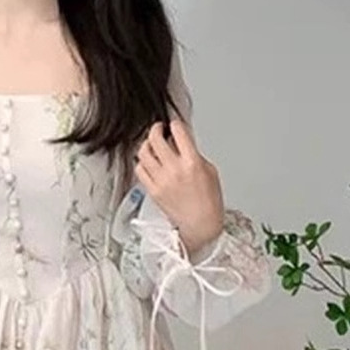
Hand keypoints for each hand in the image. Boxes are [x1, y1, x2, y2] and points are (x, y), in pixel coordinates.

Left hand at [135, 119, 224, 256]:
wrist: (201, 225)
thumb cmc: (209, 202)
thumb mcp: (209, 170)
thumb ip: (194, 154)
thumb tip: (182, 145)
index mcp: (192, 162)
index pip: (178, 131)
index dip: (175, 124)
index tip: (174, 125)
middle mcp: (174, 170)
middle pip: (156, 138)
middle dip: (156, 129)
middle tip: (159, 129)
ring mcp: (161, 181)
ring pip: (143, 153)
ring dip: (147, 144)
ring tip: (151, 144)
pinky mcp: (153, 191)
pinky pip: (140, 170)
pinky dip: (142, 163)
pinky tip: (148, 162)